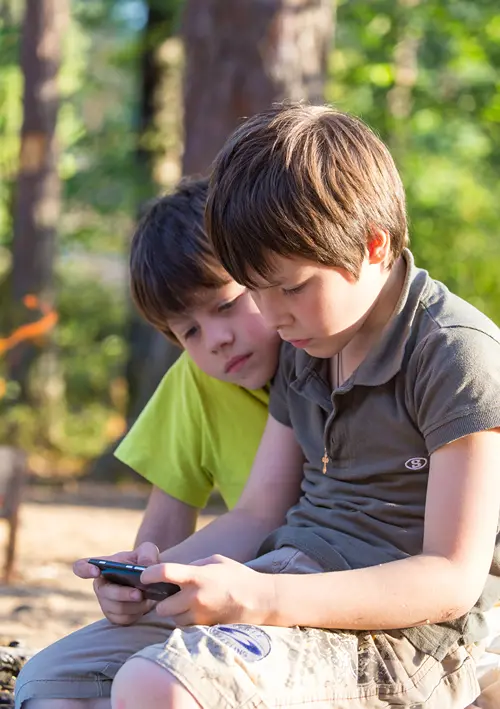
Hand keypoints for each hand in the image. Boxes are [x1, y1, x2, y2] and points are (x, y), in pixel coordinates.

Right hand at [73, 542, 159, 624]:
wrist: (151, 581)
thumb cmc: (144, 562)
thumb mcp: (147, 551)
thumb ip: (147, 554)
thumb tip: (145, 567)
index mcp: (102, 566)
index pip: (81, 567)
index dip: (84, 569)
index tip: (96, 571)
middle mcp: (100, 585)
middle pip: (103, 593)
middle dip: (122, 594)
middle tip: (139, 594)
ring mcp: (105, 602)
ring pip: (116, 608)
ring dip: (134, 605)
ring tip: (148, 597)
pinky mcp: (114, 616)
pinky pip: (123, 619)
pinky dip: (136, 613)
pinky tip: (145, 605)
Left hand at [141, 554, 275, 626]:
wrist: (259, 599)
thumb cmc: (237, 575)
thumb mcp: (215, 560)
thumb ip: (193, 565)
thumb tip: (175, 573)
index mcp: (197, 576)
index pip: (165, 573)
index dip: (149, 574)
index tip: (143, 576)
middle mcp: (195, 598)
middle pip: (161, 606)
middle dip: (160, 601)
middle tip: (166, 595)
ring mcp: (200, 615)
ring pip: (172, 619)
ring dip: (173, 612)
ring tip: (184, 602)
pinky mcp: (204, 628)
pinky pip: (185, 626)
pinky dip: (185, 620)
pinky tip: (194, 610)